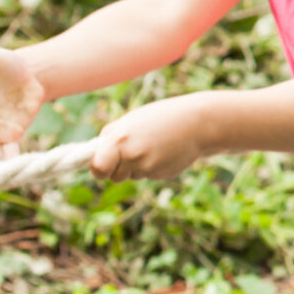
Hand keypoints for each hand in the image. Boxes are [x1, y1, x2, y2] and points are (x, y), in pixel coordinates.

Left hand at [91, 99, 211, 181]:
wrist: (198, 123)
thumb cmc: (162, 117)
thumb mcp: (132, 120)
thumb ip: (112, 136)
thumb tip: (94, 153)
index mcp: (119, 139)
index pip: (97, 168)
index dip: (98, 169)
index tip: (101, 166)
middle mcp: (131, 155)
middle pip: (114, 176)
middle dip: (120, 168)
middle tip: (134, 150)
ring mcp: (147, 167)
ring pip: (132, 176)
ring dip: (137, 166)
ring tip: (153, 146)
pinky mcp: (161, 174)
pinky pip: (148, 175)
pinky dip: (153, 166)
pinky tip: (164, 151)